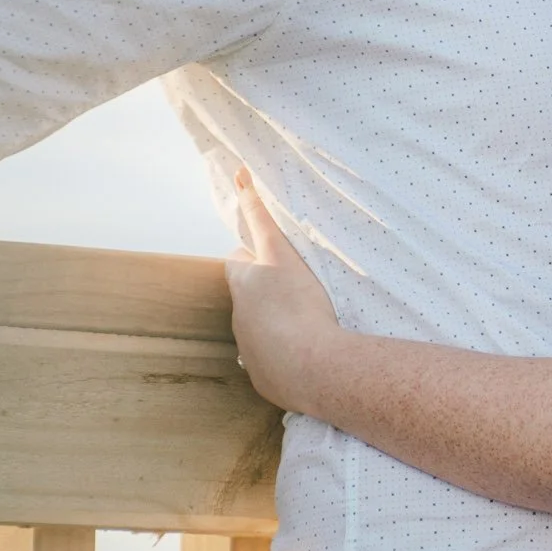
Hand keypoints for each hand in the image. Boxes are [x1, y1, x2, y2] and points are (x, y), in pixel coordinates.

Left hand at [225, 167, 342, 412]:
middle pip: (249, 297)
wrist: (314, 368)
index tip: (275, 260)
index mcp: (244, 286)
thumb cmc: (301, 306)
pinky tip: (309, 353)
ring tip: (309, 323)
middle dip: (266, 293)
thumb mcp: (283, 252)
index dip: (255, 257)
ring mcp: (250, 352)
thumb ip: (260, 214)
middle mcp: (240, 318)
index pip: (238, 261)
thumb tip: (237, 172)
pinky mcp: (264, 378)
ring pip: (260, 330)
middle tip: (299, 291)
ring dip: (278, 326)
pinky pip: (272, 363)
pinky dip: (285, 357)